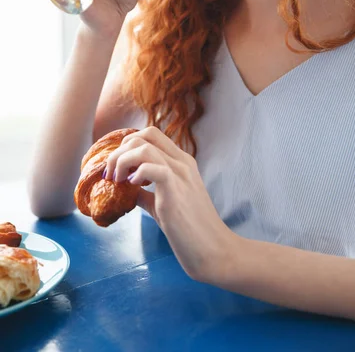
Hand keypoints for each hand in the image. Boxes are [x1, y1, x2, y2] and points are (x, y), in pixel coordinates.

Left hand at [104, 126, 234, 282]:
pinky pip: (152, 167)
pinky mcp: (175, 190)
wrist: (213, 250)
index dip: (128, 145)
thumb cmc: (191, 230)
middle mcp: (182, 162)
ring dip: (122, 161)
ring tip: (117, 181)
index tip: (118, 167)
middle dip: (120, 150)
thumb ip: (148, 193)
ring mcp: (180, 174)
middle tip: (112, 175)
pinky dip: (136, 173)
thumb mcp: (165, 204)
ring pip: (144, 147)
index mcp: (182, 162)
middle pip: (146, 134)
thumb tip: (127, 189)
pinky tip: (133, 187)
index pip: (151, 134)